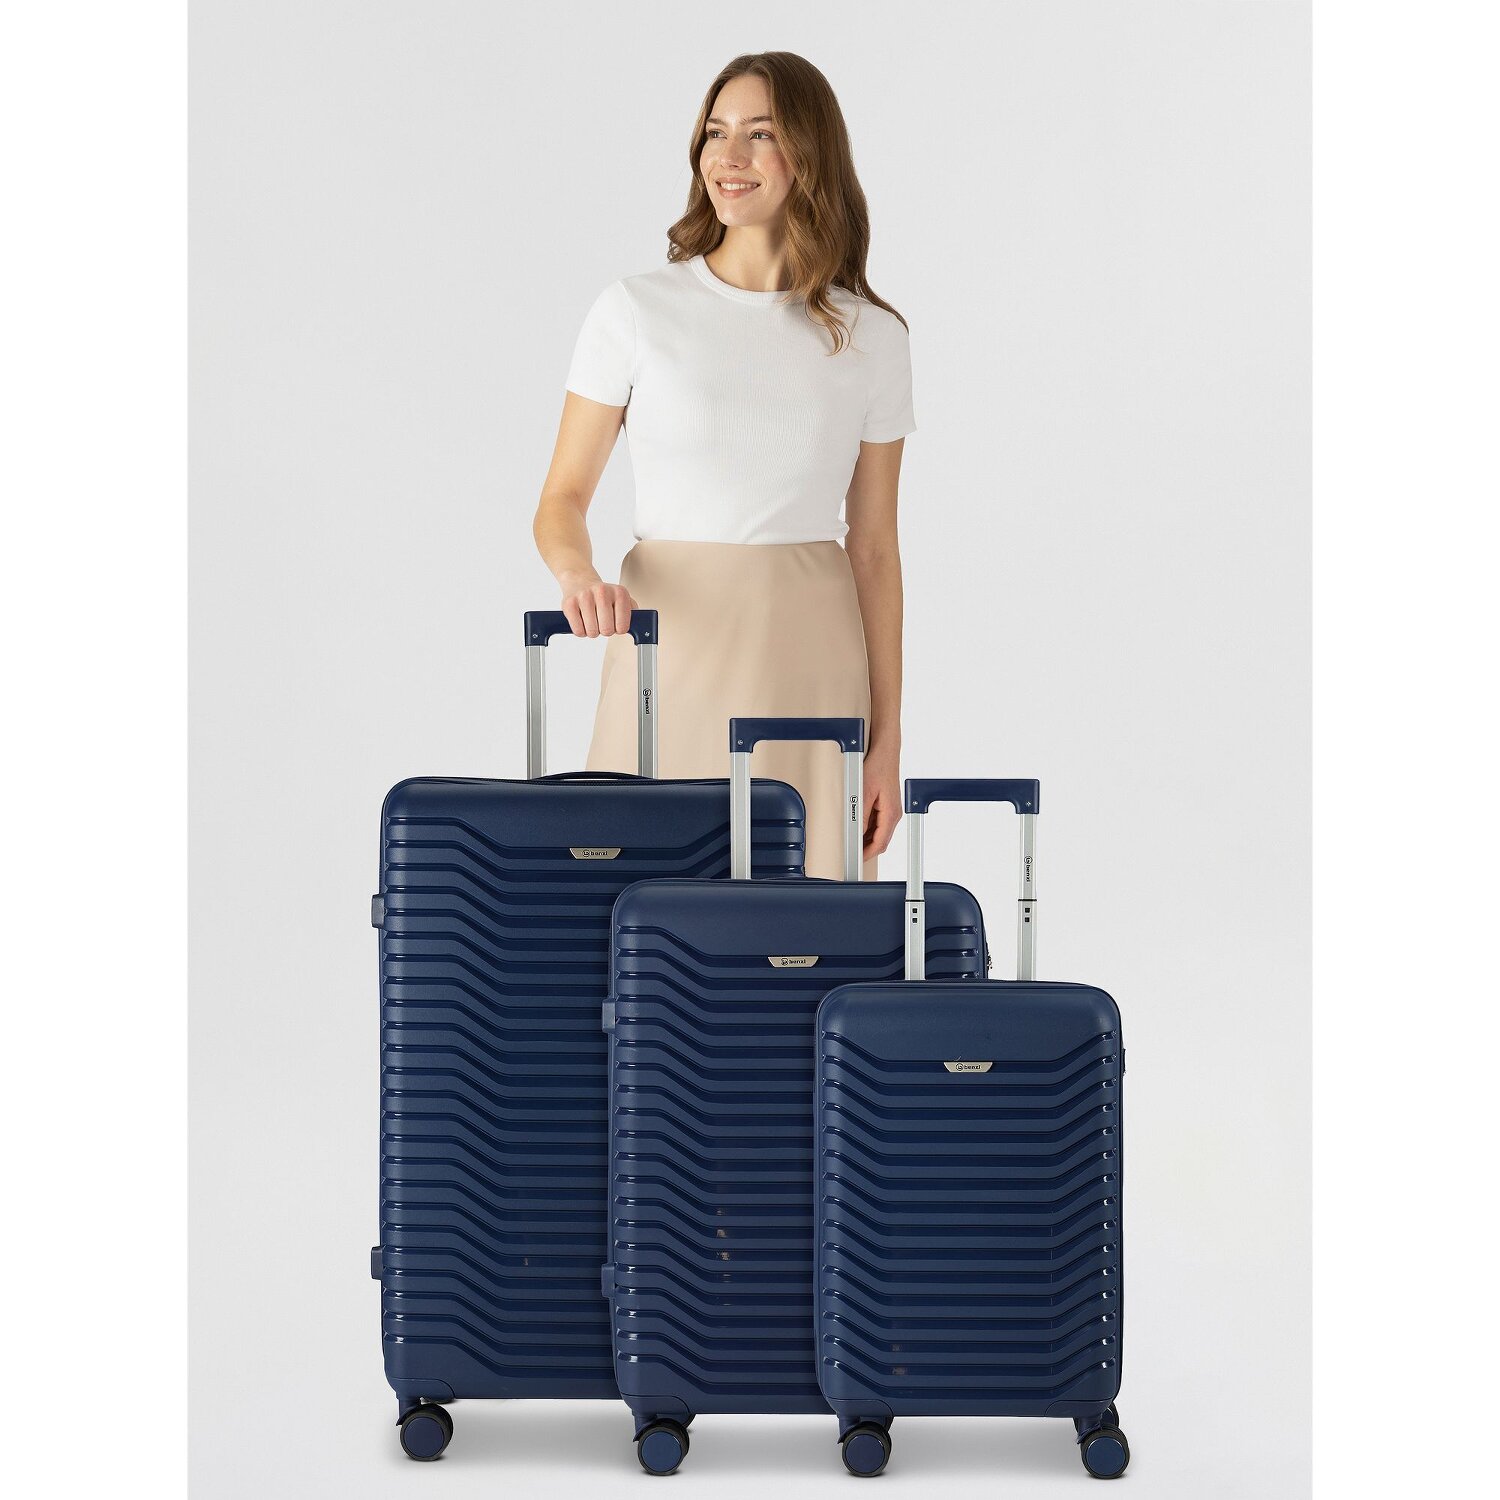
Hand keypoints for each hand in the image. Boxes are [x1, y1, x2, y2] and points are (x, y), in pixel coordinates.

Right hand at [560, 574, 636, 636]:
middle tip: (601, 622)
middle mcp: (602, 592)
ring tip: (591, 621)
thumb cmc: (603, 595)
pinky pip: (578, 630)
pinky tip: (582, 621)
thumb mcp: (622, 598)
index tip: (615, 623)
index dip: (618, 629)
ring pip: (592, 632)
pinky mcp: (569, 603)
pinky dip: (580, 631)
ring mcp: (584, 596)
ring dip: (592, 631)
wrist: (579, 580)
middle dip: (604, 631)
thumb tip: (639, 626)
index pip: (622, 627)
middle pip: (607, 630)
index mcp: (619, 593)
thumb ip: (632, 611)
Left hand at [861, 742, 902, 859]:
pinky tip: (858, 829)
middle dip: (867, 849)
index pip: (881, 843)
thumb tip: (858, 833)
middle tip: (852, 855)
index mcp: (891, 814)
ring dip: (867, 840)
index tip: (857, 860)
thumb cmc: (877, 768)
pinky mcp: (886, 806)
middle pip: (881, 841)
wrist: (885, 753)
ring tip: (852, 844)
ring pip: (879, 833)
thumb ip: (862, 816)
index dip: (867, 854)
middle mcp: (894, 814)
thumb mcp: (864, 792)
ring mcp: (891, 810)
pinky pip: (878, 824)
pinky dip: (868, 830)